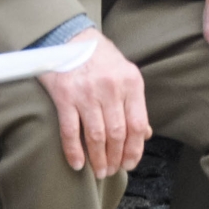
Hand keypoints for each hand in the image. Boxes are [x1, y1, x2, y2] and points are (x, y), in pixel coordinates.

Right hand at [38, 29, 149, 178]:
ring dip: (98, 159)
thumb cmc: (100, 58)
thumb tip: (144, 134)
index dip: (134, 150)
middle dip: (115, 158)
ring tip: (99, 171)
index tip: (130, 163)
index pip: (137, 125)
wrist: (69, 37)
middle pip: (117, 134)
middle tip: (112, 171)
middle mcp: (110, 88)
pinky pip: (70, 131)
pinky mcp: (64, 96)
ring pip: (96, 136)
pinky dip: (74, 151)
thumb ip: (135, 103)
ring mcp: (86, 92)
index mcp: (130, 82)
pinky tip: (78, 164)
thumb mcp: (125, 74)